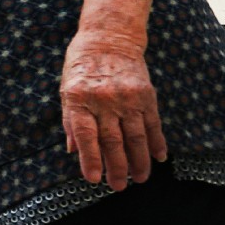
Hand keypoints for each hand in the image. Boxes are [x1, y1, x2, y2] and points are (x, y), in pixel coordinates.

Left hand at [60, 36, 167, 190]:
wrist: (109, 38)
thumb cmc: (81, 65)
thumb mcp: (66, 88)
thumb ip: (70, 120)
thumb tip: (73, 150)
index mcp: (78, 97)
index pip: (85, 135)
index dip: (89, 159)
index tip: (93, 179)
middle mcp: (103, 99)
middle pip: (111, 141)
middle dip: (116, 167)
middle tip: (118, 186)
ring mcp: (127, 97)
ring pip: (135, 137)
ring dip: (139, 161)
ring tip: (140, 179)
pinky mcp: (146, 95)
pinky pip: (153, 124)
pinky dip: (157, 143)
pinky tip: (158, 158)